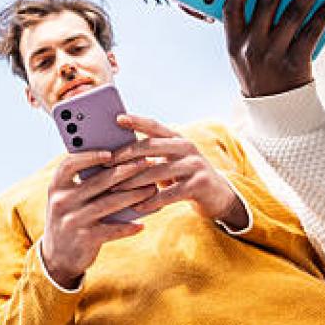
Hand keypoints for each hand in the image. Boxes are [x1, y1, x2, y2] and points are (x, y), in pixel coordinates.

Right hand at [40, 150, 155, 287]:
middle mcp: (62, 201)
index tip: (111, 152)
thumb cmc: (69, 219)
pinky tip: (142, 224)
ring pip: (109, 203)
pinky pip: (112, 230)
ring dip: (134, 195)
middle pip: (98, 181)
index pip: (70, 164)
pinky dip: (128, 227)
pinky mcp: (85, 238)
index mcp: (57, 187)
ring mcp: (73, 220)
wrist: (57, 257)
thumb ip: (84, 184)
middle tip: (146, 162)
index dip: (90, 156)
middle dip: (125, 170)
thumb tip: (119, 165)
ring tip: (151, 189)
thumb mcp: (67, 200)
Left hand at [107, 115, 248, 229]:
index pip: (154, 125)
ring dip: (133, 182)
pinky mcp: (199, 185)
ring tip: (114, 189)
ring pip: (157, 172)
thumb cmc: (185, 176)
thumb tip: (116, 154)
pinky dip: (151, 201)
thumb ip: (152, 155)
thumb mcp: (172, 160)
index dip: (137, 121)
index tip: (117, 118)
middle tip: (106, 163)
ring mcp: (195, 165)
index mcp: (177, 138)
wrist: (219, 195)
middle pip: (152, 146)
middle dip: (126, 155)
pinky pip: (169, 193)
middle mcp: (187, 147)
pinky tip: (137, 206)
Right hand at [222, 0, 324, 97]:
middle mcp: (252, 47)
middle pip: (267, 3)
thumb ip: (249, 28)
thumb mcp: (242, 54)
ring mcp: (274, 55)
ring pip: (293, 13)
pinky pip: (311, 33)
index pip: (231, 8)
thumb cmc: (259, 74)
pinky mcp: (296, 63)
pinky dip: (321, 15)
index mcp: (234, 43)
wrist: (276, 109)